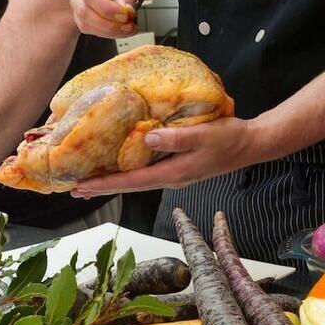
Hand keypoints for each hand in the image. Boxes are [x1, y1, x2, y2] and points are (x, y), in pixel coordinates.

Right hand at [64, 0, 148, 37]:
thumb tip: (125, 13)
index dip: (108, 9)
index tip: (127, 15)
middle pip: (84, 11)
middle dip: (109, 23)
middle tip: (131, 25)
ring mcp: (75, 2)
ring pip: (86, 24)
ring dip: (110, 31)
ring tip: (130, 28)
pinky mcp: (80, 16)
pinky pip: (90, 29)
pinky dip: (108, 33)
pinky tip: (122, 29)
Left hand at [71, 118, 260, 196]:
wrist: (250, 144)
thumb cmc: (229, 139)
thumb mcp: (203, 135)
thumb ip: (175, 138)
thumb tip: (145, 138)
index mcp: (173, 174)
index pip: (131, 182)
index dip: (105, 184)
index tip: (82, 186)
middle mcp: (170, 178)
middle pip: (129, 186)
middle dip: (102, 187)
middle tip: (74, 189)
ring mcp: (173, 175)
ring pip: (136, 180)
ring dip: (113, 182)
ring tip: (90, 182)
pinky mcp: (177, 167)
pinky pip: (145, 172)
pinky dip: (127, 172)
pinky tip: (119, 167)